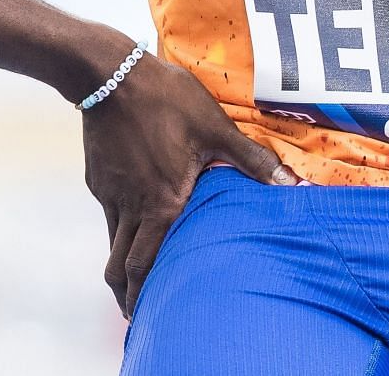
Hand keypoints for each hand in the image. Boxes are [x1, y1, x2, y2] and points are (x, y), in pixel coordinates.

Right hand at [81, 54, 299, 316]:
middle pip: (121, 265)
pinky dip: (119, 228)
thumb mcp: (215, 128)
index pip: (146, 264)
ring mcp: (110, 192)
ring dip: (122, 263)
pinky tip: (133, 220)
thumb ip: (251, 159)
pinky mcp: (98, 176)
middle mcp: (131, 207)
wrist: (110, 75)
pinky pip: (109, 212)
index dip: (143, 294)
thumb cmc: (166, 99)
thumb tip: (289, 184)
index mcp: (161, 204)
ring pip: (113, 241)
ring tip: (132, 276)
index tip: (145, 314)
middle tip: (134, 311)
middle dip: (126, 293)